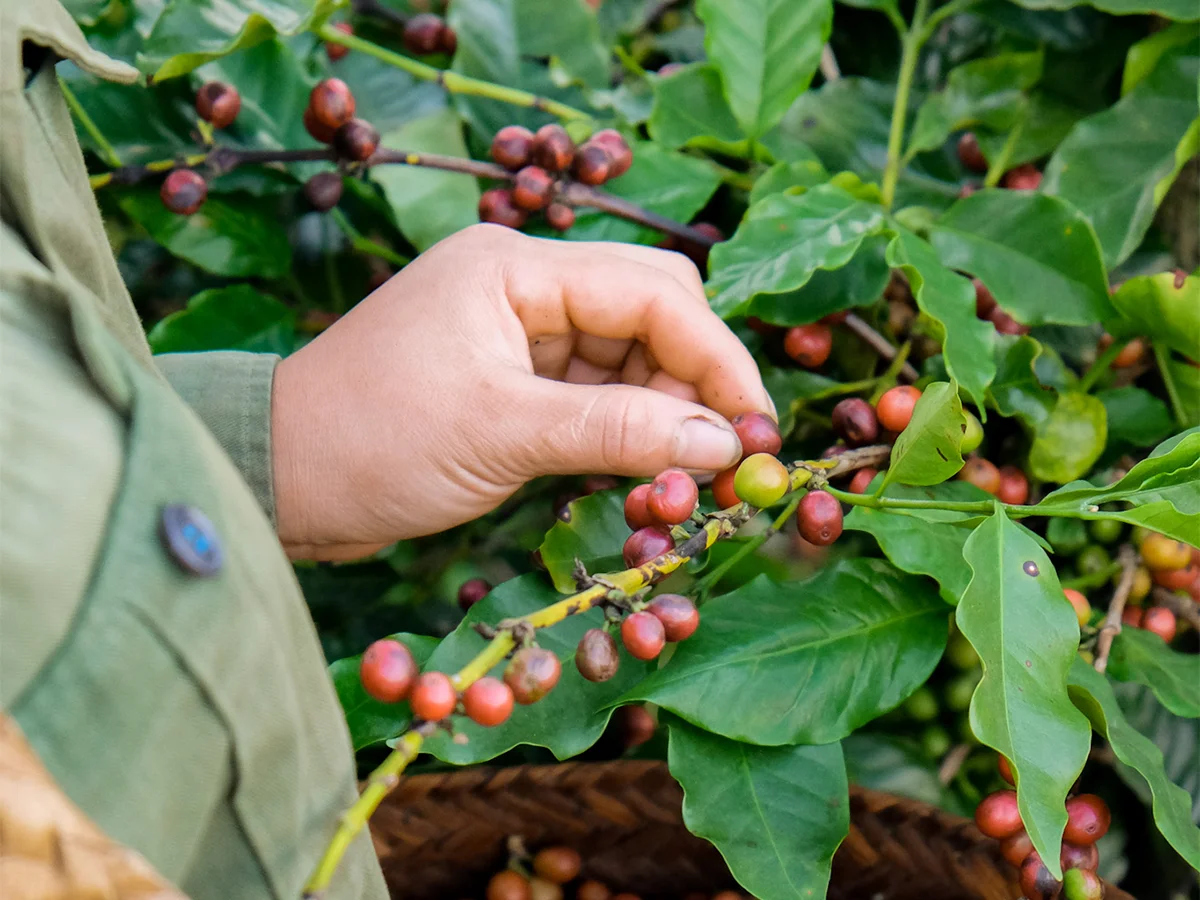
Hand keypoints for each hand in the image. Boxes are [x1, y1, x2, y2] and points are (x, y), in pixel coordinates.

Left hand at [271, 224, 771, 559]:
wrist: (278, 477)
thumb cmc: (372, 442)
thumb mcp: (502, 434)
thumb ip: (619, 432)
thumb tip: (726, 446)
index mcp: (516, 268)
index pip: (653, 291)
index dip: (717, 358)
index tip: (756, 431)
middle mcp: (522, 285)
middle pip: (649, 312)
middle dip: (696, 380)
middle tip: (726, 457)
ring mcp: (515, 332)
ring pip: (626, 356)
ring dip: (663, 411)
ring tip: (684, 476)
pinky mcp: (508, 378)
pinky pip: (591, 392)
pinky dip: (623, 428)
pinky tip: (642, 470)